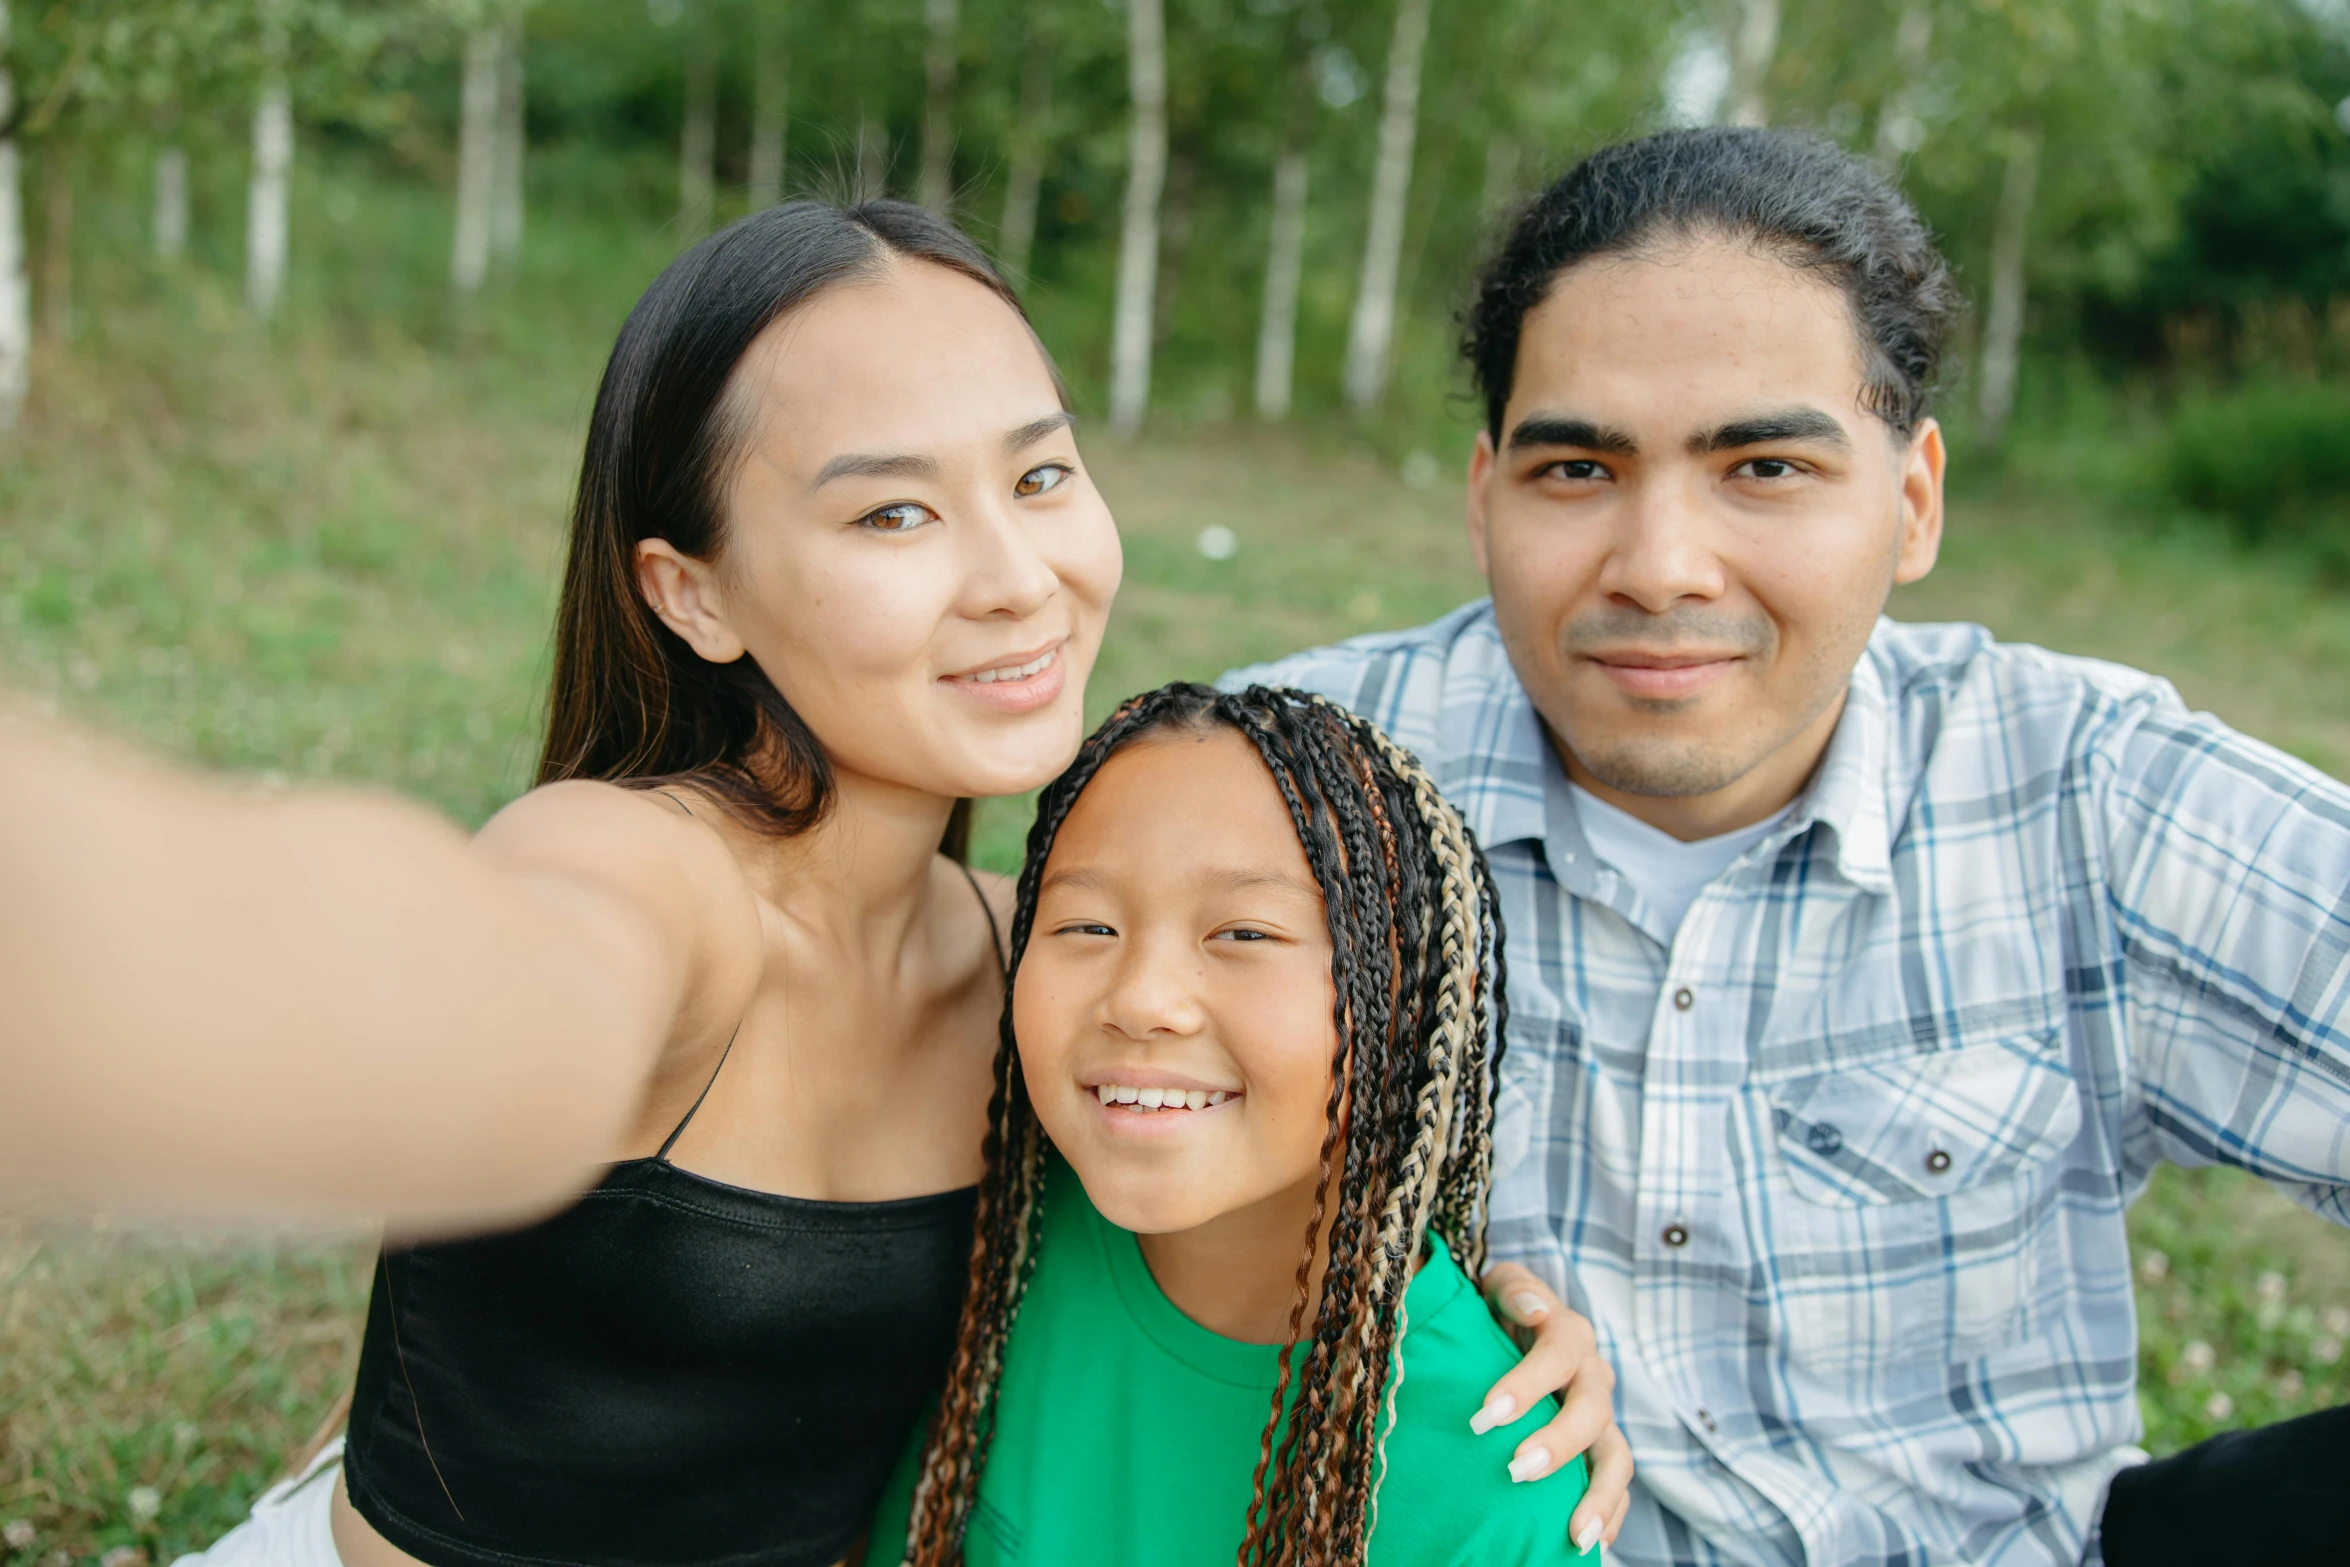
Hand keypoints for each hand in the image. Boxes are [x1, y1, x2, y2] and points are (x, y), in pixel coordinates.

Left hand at [1473, 1261, 1632, 1554]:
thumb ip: (1514, 1290)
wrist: (1518, 1325)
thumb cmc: (1501, 1309)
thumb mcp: (1502, 1286)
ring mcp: (1601, 1418)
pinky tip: (1591, 1547)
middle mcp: (1593, 1377)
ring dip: (1598, 1496)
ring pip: (1616, 1457)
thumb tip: (1535, 1310)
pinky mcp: (1599, 1450)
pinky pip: (1615, 1487)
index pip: (1557, 1356)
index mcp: (1569, 1334)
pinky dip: (1609, 1517)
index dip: (1526, 1384)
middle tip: (1517, 1471)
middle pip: (1591, 1412)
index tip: (1486, 1415)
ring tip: (1575, 1535)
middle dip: (1558, 1444)